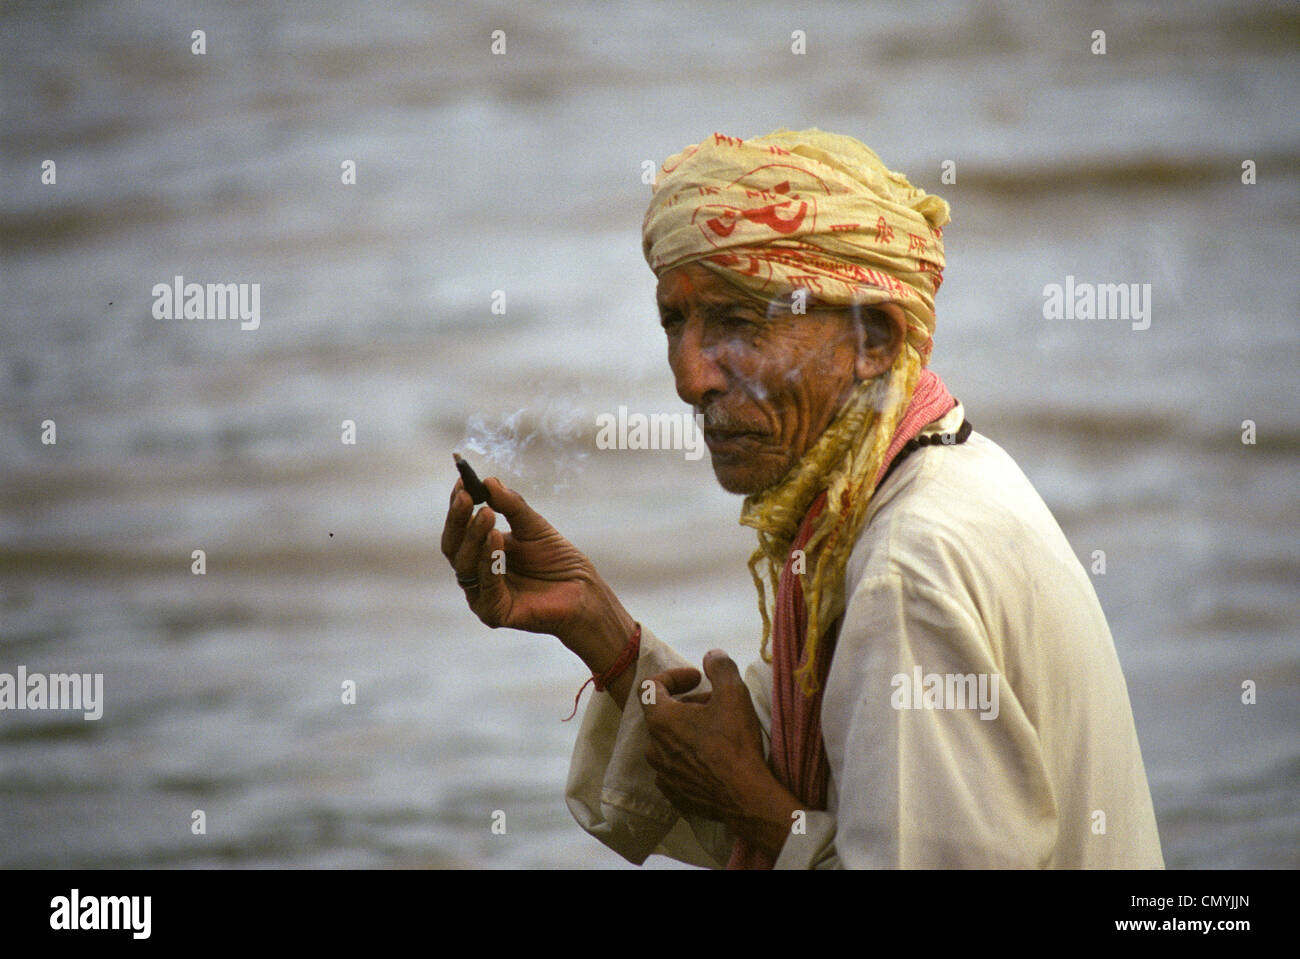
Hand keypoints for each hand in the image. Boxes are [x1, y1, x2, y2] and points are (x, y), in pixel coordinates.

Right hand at [440, 475, 637, 702]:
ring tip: (486, 514)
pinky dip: (489, 560)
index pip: (459, 528)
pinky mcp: (493, 613)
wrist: (583, 591)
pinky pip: (486, 585)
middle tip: (466, 496)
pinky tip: (496, 539)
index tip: (462, 481)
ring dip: (474, 537)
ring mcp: (481, 594)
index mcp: (480, 552)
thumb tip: (488, 481)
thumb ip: (511, 506)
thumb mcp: (533, 526)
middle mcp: (475, 573)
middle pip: (453, 546)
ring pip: (465, 564)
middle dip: (458, 519)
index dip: (458, 506)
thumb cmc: (557, 560)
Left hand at [643, 650, 800, 857]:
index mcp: (661, 720)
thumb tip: (712, 655)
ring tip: (716, 731)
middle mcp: (654, 747)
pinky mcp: (674, 793)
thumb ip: (720, 667)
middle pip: (663, 714)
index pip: (651, 686)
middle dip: (688, 703)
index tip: (698, 678)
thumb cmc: (736, 743)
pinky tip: (713, 757)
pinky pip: (676, 766)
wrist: (746, 797)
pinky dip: (690, 755)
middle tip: (715, 704)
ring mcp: (662, 773)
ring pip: (669, 741)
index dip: (674, 676)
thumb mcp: (733, 694)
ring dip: (688, 730)